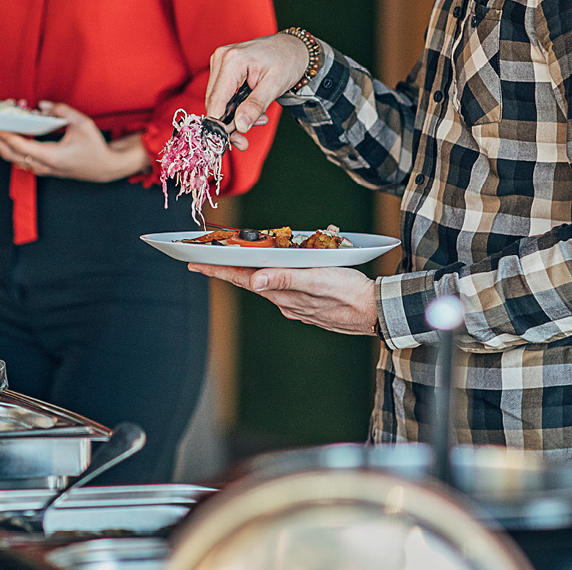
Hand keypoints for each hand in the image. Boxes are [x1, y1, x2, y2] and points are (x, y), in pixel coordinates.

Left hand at [0, 103, 150, 182]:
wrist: (106, 167)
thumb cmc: (96, 146)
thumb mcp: (83, 123)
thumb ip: (63, 111)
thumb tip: (43, 105)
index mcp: (52, 156)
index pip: (20, 145)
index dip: (3, 135)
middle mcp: (44, 166)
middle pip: (11, 155)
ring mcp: (44, 169)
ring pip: (15, 160)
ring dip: (0, 146)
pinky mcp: (45, 169)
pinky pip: (22, 160)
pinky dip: (11, 150)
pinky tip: (6, 139)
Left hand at [189, 263, 377, 334]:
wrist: (377, 312)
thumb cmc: (350, 293)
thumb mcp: (317, 280)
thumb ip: (285, 279)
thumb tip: (254, 280)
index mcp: (283, 292)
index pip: (242, 278)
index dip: (217, 269)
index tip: (194, 264)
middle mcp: (284, 300)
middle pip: (248, 281)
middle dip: (225, 269)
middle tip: (202, 259)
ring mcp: (295, 304)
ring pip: (264, 284)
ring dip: (246, 272)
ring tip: (229, 260)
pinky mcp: (307, 303)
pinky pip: (281, 287)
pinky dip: (270, 276)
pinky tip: (271, 270)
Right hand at [207, 33, 309, 149]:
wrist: (292, 47)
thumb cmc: (287, 61)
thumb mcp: (275, 86)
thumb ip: (255, 105)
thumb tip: (240, 125)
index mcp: (232, 60)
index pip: (216, 100)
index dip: (219, 124)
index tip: (231, 142)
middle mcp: (221, 58)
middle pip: (214, 101)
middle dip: (229, 123)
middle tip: (244, 141)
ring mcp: (219, 61)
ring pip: (216, 99)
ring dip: (234, 115)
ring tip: (259, 119)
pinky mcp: (222, 67)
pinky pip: (221, 93)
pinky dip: (234, 105)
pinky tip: (252, 109)